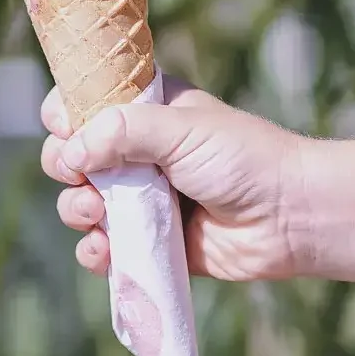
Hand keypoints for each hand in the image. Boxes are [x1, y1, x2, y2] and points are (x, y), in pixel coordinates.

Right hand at [40, 76, 306, 281]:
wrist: (290, 219)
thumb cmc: (243, 159)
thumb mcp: (180, 128)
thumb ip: (120, 132)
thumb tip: (70, 154)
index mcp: (144, 112)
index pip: (83, 103)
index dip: (65, 115)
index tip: (67, 129)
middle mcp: (136, 153)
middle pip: (70, 156)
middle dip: (64, 168)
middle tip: (81, 178)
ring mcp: (140, 199)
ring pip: (79, 203)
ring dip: (76, 210)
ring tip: (97, 215)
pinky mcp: (148, 242)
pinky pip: (102, 248)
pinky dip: (94, 252)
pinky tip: (103, 250)